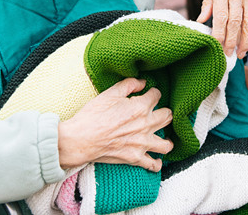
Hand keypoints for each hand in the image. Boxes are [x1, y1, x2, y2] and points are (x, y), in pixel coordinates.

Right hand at [57, 78, 172, 170]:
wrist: (81, 139)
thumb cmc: (93, 115)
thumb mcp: (110, 93)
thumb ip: (129, 84)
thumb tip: (143, 82)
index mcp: (140, 107)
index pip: (157, 95)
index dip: (153, 92)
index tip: (149, 94)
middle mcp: (145, 125)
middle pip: (167, 116)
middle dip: (164, 112)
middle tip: (158, 112)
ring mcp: (142, 143)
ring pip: (166, 144)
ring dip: (167, 139)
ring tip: (163, 136)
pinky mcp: (135, 158)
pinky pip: (153, 164)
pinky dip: (156, 163)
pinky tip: (155, 159)